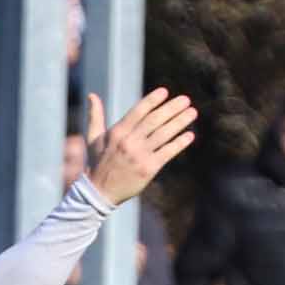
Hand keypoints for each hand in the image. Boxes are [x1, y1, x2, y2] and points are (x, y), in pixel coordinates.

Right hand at [83, 88, 199, 207]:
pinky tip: (190, 135)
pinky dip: (179, 143)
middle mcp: (129, 141)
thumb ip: (95, 116)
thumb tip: (92, 95)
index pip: (138, 111)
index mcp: (117, 132)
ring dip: (180, 122)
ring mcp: (139, 155)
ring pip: (164, 134)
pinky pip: (167, 152)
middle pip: (154, 120)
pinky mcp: (148, 169)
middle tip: (186, 100)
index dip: (152, 100)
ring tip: (192, 112)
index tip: (165, 91)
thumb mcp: (93, 138)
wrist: (99, 192)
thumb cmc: (97, 163)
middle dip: (172, 108)